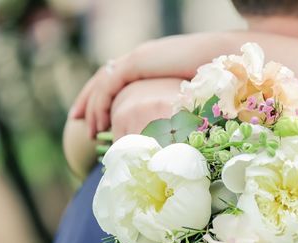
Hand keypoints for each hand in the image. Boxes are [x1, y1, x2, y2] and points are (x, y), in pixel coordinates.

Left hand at [68, 33, 220, 136]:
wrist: (220, 56)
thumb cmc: (214, 78)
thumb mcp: (190, 95)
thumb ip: (176, 106)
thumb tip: (175, 130)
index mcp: (149, 64)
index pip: (118, 80)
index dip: (104, 98)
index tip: (97, 117)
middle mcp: (138, 59)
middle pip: (103, 80)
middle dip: (88, 100)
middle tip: (77, 119)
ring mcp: (136, 58)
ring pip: (102, 84)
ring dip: (91, 107)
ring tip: (87, 129)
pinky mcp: (136, 63)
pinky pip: (109, 85)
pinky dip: (100, 104)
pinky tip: (98, 122)